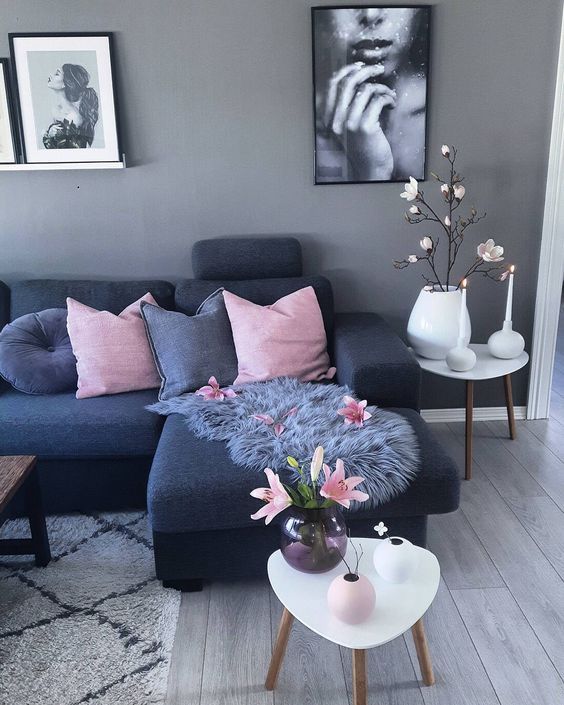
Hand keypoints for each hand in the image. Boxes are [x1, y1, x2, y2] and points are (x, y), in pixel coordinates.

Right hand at [323, 63, 395, 180]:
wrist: (371, 168)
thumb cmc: (363, 145)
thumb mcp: (349, 125)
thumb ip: (347, 106)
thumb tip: (357, 77)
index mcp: (330, 117)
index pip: (333, 84)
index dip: (347, 70)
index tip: (361, 66)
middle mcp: (337, 120)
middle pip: (348, 82)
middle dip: (366, 71)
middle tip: (379, 70)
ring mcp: (350, 123)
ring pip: (366, 89)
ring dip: (382, 87)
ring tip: (389, 95)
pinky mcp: (365, 127)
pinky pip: (378, 99)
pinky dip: (388, 97)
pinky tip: (392, 104)